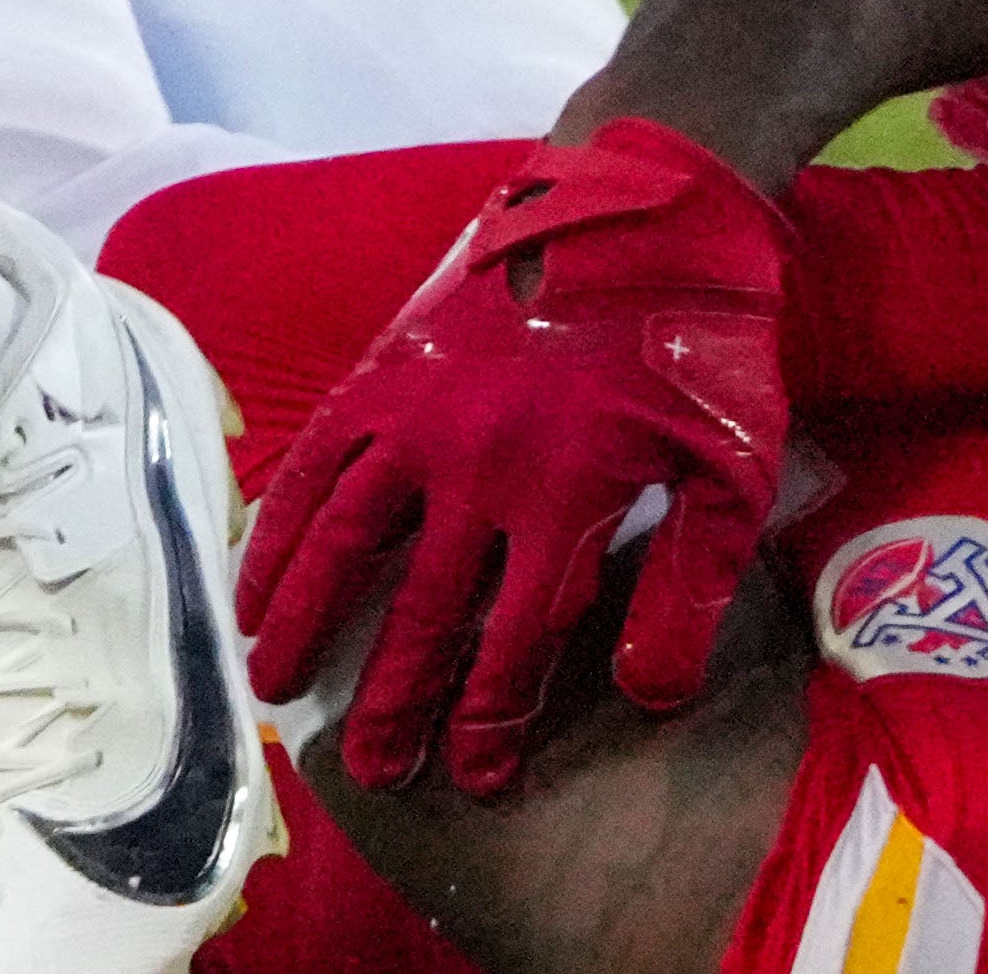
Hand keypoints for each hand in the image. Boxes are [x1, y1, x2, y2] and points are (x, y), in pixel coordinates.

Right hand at [240, 117, 792, 800]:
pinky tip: (256, 574)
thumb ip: (686, 589)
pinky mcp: (386, 370)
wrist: (640, 208)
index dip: (489, 720)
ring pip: (344, 538)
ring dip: (304, 615)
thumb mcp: (731, 471)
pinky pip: (315, 459)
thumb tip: (642, 696)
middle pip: (419, 609)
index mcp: (565, 498)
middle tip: (364, 770)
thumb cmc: (700, 344)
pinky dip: (279, 521)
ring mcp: (419, 414)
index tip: (473, 778)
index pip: (513, 641)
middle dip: (389, 699)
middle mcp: (477, 467)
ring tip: (269, 682)